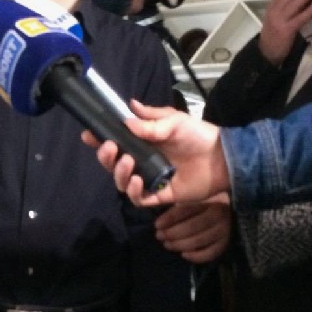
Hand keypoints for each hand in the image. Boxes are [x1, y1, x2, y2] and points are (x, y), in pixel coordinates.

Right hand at [82, 101, 229, 206]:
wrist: (222, 158)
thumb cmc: (198, 136)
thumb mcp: (174, 121)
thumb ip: (150, 120)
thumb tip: (127, 112)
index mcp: (143, 141)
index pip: (116, 141)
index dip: (99, 139)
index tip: (89, 134)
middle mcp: (142, 161)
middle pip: (112, 164)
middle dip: (105, 157)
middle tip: (110, 147)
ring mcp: (150, 179)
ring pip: (122, 182)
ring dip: (119, 173)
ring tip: (128, 161)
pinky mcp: (160, 195)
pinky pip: (139, 199)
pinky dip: (134, 192)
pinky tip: (139, 181)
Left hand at [155, 197, 231, 262]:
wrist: (226, 211)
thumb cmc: (203, 202)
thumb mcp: (190, 198)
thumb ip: (174, 201)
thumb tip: (151, 203)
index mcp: (208, 199)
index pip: (186, 209)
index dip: (170, 218)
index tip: (157, 225)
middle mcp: (219, 214)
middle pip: (193, 226)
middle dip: (173, 233)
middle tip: (159, 236)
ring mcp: (224, 229)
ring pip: (200, 240)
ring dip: (180, 244)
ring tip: (167, 245)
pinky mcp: (226, 243)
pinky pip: (210, 253)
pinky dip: (196, 256)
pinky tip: (184, 254)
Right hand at [258, 0, 311, 65]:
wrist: (266, 53)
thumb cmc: (273, 34)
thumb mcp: (275, 17)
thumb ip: (283, 6)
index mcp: (272, 7)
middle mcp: (274, 11)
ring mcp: (280, 20)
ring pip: (294, 3)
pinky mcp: (286, 30)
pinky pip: (299, 18)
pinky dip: (308, 11)